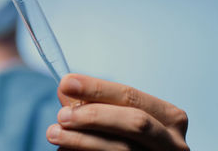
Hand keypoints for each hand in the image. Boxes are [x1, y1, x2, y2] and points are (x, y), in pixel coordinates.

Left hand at [46, 74, 188, 149]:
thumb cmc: (128, 138)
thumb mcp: (118, 116)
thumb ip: (95, 102)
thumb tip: (66, 87)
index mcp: (169, 117)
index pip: (130, 96)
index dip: (96, 88)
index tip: (66, 83)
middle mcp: (172, 142)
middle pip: (135, 122)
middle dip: (94, 116)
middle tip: (62, 115)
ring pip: (121, 149)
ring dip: (81, 140)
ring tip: (54, 133)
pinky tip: (65, 149)